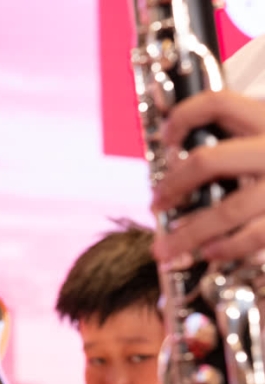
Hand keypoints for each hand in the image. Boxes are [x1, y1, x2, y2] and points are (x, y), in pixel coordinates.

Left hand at [151, 90, 264, 263]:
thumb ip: (237, 140)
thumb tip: (179, 164)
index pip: (218, 103)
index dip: (183, 116)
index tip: (165, 137)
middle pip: (208, 161)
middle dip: (172, 185)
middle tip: (156, 204)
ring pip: (227, 210)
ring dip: (188, 234)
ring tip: (166, 249)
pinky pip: (256, 236)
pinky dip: (228, 247)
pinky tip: (210, 253)